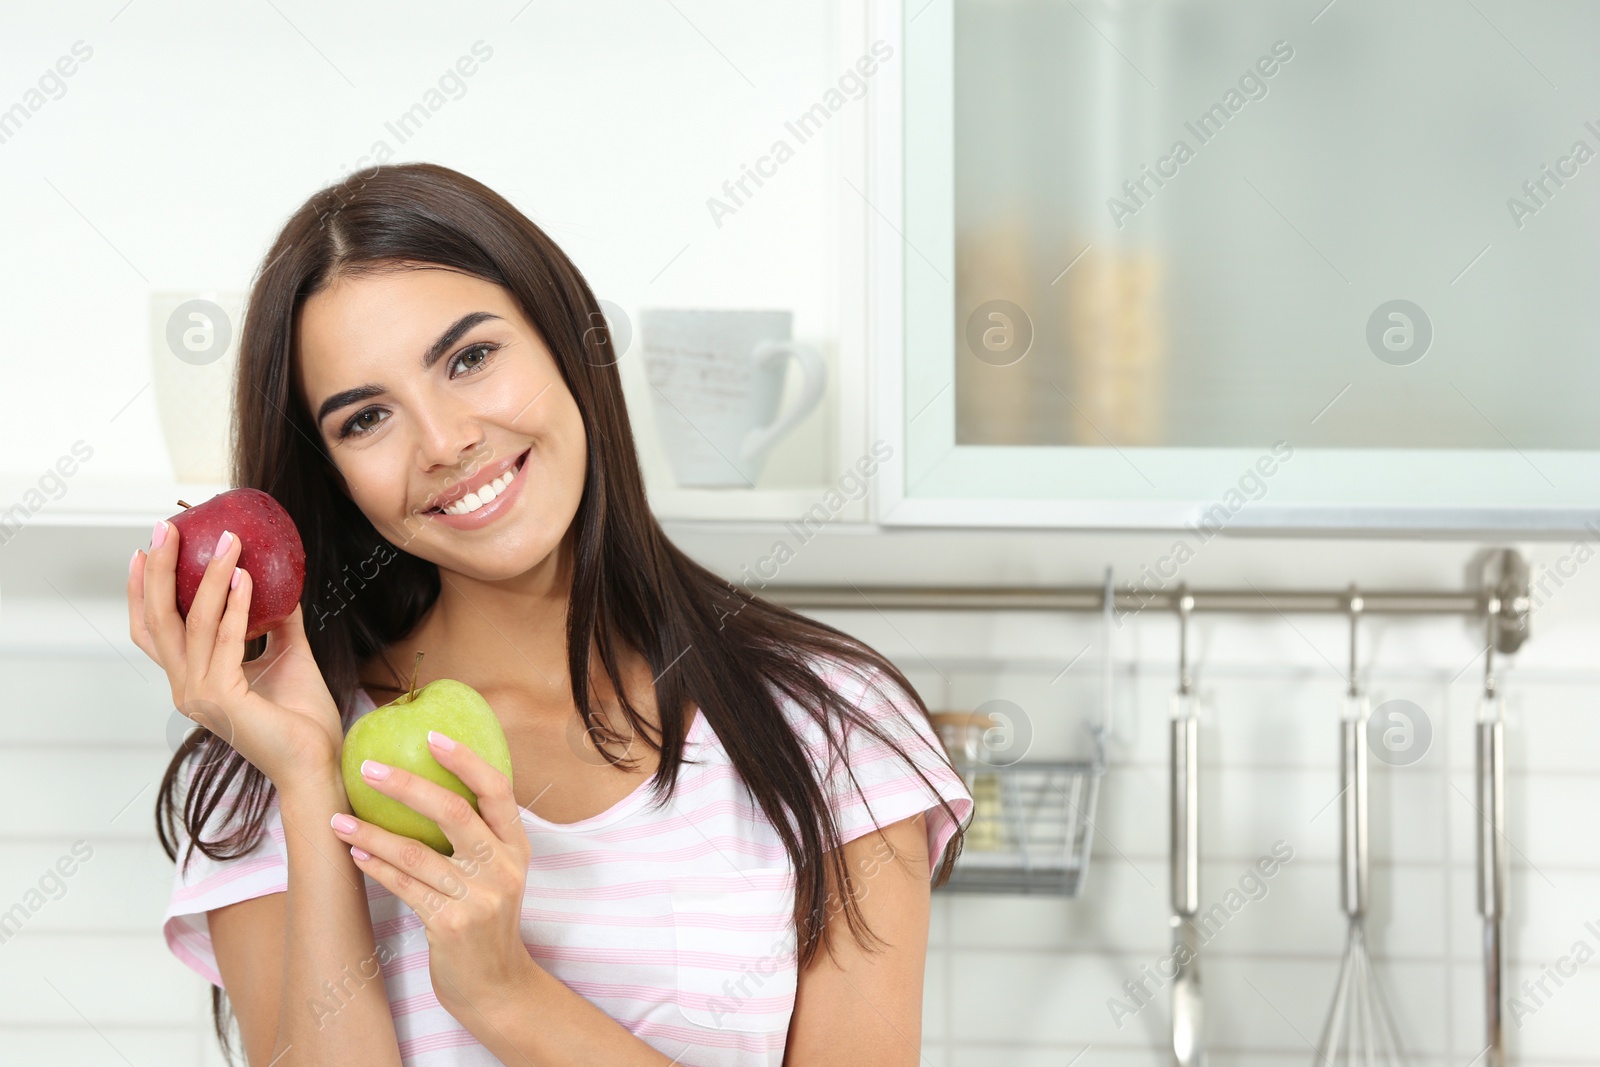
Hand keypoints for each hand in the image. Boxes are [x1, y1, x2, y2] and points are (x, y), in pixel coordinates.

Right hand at [129, 519, 343, 789]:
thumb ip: (278, 623)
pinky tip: (246, 578)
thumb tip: (281, 583)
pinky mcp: (222, 699)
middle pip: (158, 620)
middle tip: (166, 529)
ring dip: (211, 577)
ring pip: (194, 623)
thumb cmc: (303, 719)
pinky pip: (227, 640)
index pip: (152, 631)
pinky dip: (236, 606)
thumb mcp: (288, 656)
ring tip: (229, 542)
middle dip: (160, 570)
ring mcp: (200, 695)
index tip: (145, 551)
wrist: (317, 762)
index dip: (142, 591)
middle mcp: (186, 687)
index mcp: (193, 680)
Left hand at [329, 730, 534, 1020]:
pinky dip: (375, 866)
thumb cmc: (488, 923)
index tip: (431, 736)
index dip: (466, 760)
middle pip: (454, 812)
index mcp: (517, 847)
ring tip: (338, 819)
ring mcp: (479, 897)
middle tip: (367, 769)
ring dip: (371, 831)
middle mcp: (503, 867)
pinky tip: (354, 852)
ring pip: (417, 852)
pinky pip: (404, 886)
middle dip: (406, 786)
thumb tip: (430, 787)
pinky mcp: (451, 925)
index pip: (497, 789)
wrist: (497, 987)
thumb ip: (480, 836)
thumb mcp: (499, 875)